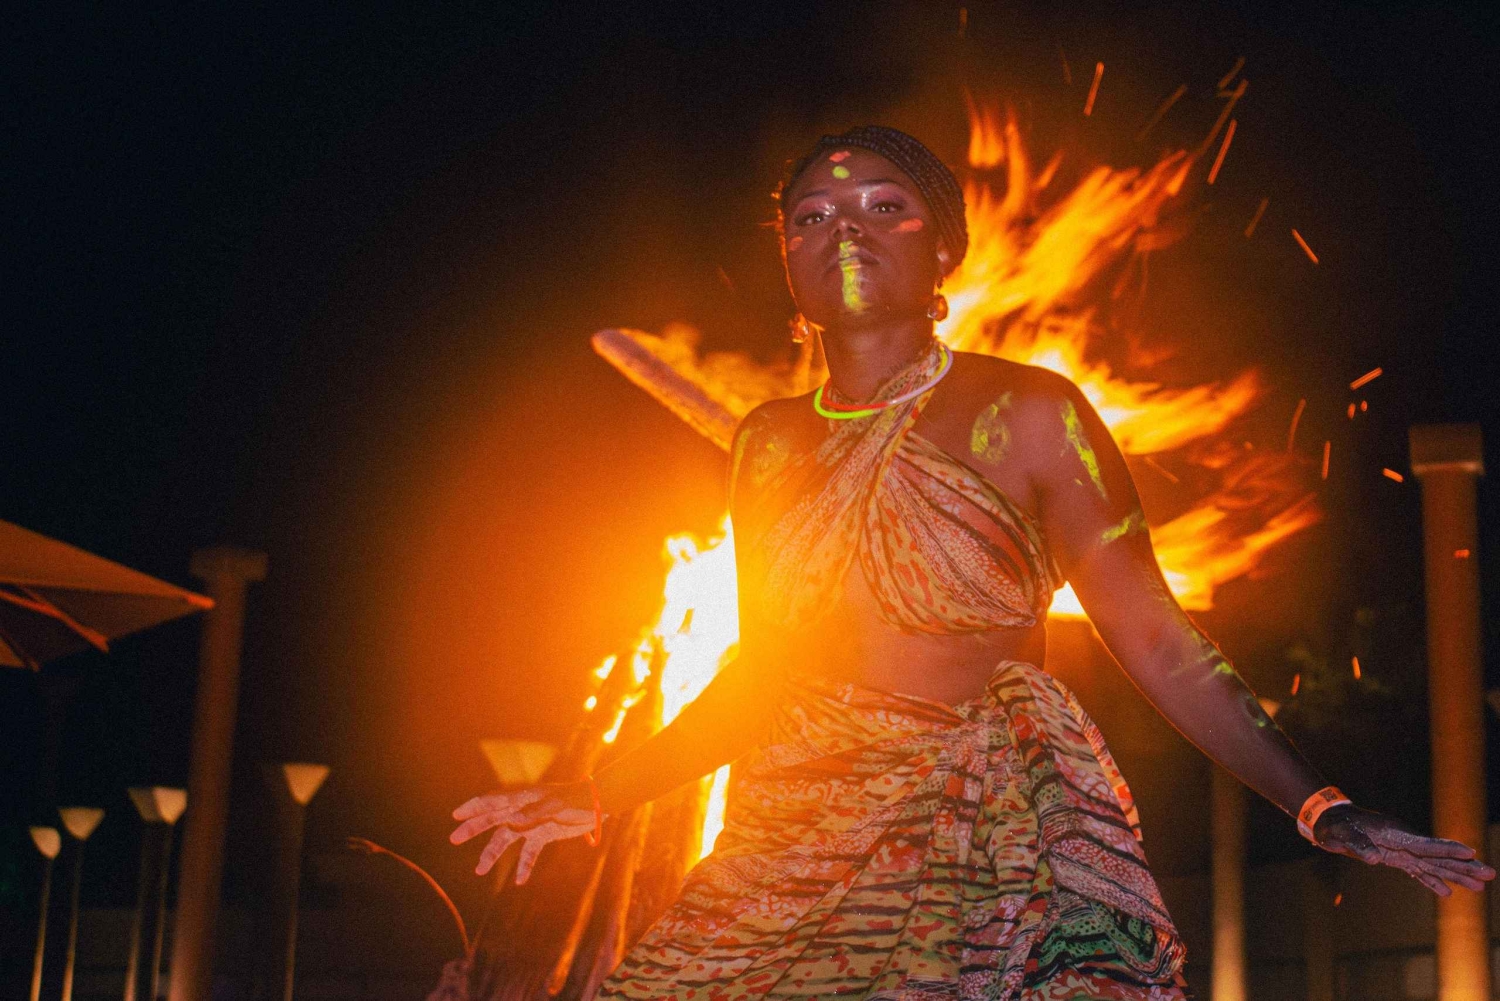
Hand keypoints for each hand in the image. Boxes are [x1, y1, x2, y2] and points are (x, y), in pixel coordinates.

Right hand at [449, 782, 596, 881]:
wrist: (598, 806)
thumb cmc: (576, 800)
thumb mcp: (555, 806)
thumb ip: (533, 813)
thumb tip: (511, 821)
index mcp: (523, 798)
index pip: (493, 801)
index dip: (474, 807)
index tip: (456, 815)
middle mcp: (523, 810)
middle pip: (493, 819)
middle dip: (473, 828)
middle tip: (454, 838)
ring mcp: (532, 823)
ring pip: (506, 839)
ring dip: (492, 853)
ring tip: (479, 870)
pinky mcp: (544, 834)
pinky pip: (528, 852)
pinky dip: (523, 865)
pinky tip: (519, 881)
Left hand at [1314, 805, 1496, 895]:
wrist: (1330, 821)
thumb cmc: (1336, 826)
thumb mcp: (1342, 835)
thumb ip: (1358, 845)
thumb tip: (1373, 860)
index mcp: (1395, 834)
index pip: (1426, 844)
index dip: (1447, 849)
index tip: (1470, 852)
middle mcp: (1404, 842)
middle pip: (1438, 856)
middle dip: (1464, 866)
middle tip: (1491, 875)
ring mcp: (1402, 851)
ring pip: (1434, 865)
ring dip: (1456, 876)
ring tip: (1481, 887)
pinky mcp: (1395, 858)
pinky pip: (1418, 872)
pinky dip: (1432, 882)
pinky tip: (1447, 893)